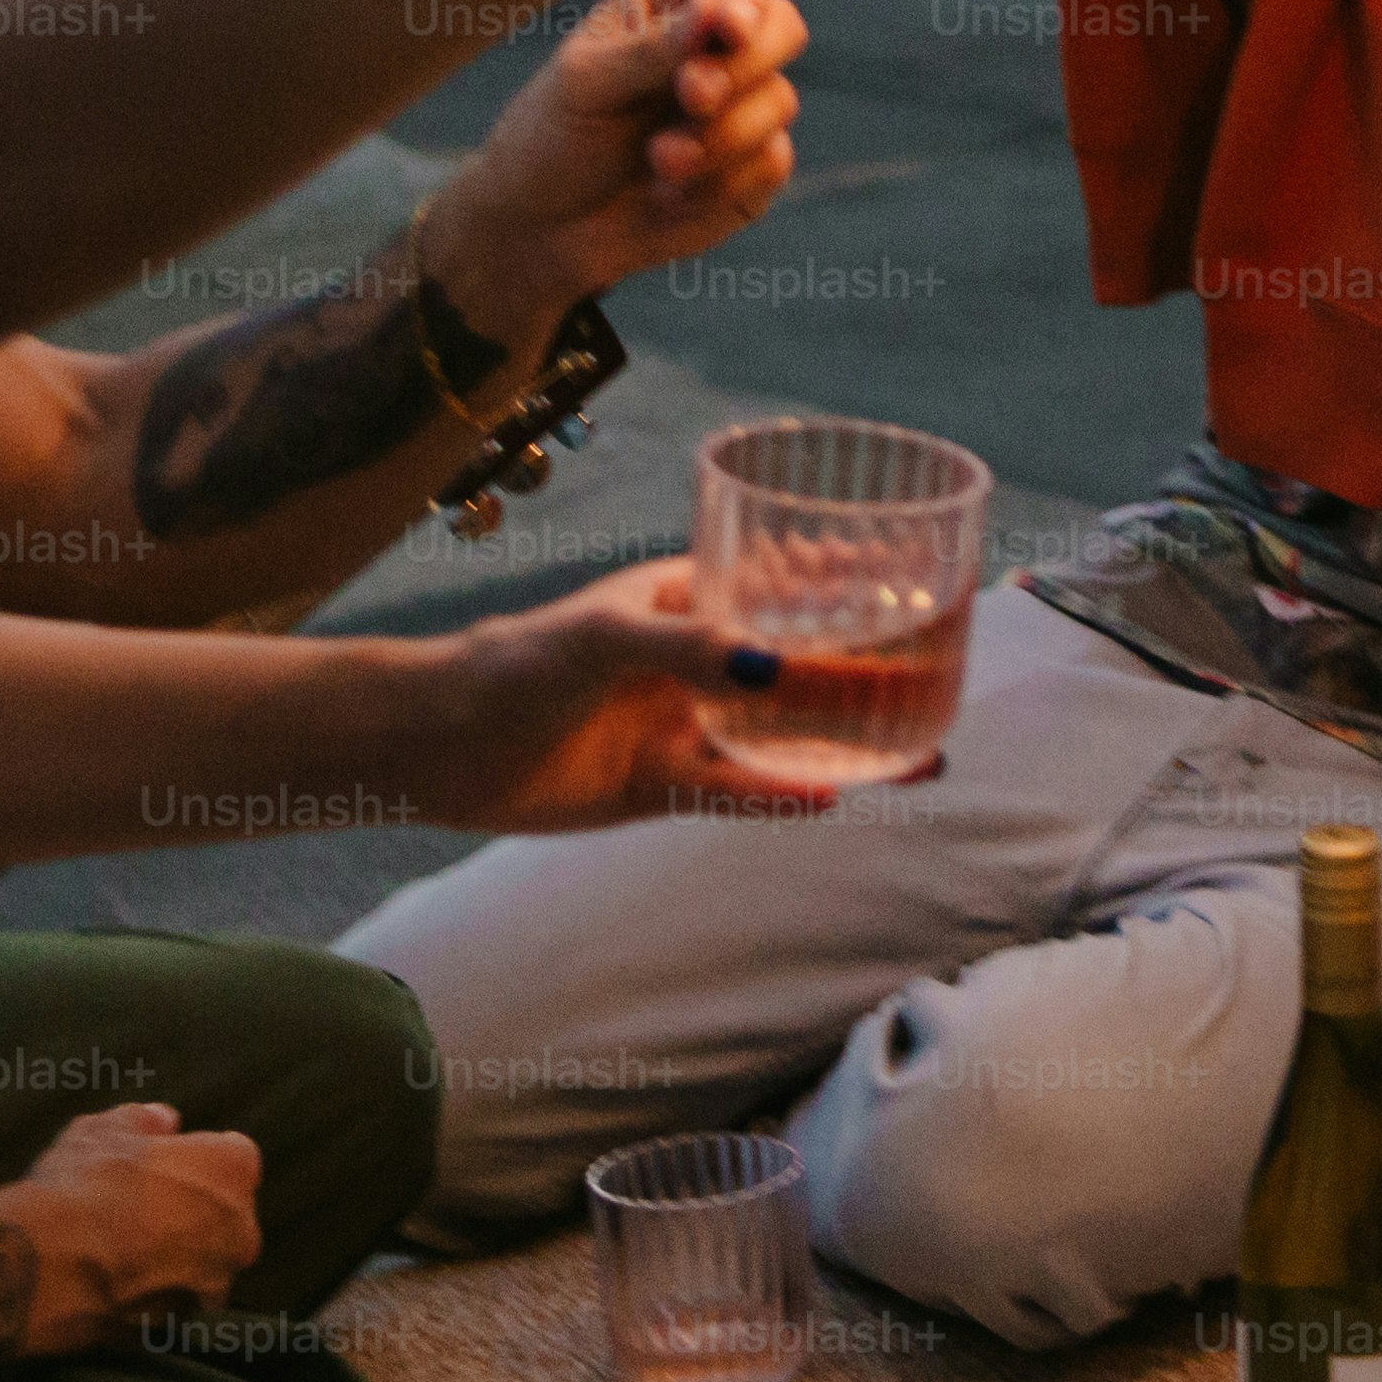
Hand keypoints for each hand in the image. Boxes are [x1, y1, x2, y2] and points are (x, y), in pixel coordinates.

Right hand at [0, 1101, 264, 1349]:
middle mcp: (240, 1226)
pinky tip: (118, 1280)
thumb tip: (164, 1121)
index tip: (162, 1166)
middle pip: (226, 1213)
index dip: (194, 1159)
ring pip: (206, 1260)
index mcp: (232, 1167)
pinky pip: (178, 1298)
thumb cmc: (81, 1186)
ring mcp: (216, 1279)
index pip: (231, 1156)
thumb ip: (143, 1121)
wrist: (46, 1265)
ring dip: (178, 1254)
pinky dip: (157, 1290)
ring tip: (123, 1246)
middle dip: (194, 1209)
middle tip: (140, 1207)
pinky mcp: (185, 1320)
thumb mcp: (103, 1130)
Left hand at [395, 556, 906, 831]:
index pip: (781, 584)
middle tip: (939, 683)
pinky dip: (783, 795)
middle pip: (798, 666)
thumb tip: (776, 667)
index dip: (847, 585)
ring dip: (844, 744)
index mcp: (683, 601)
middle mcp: (692, 661)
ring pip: (781, 735)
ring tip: (916, 755)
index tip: (917, 583)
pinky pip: (738, 791)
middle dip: (867, 675)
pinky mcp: (660, 785)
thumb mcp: (606, 637)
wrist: (441, 741)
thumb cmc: (517, 661)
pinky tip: (834, 798)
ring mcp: (680, 724)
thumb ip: (688, 649)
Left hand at [420, 0, 811, 345]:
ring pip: (779, 101)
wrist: (545, 229)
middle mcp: (714, 46)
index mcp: (671, 1)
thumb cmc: (554, 137)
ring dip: (719, 138)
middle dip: (741, 68)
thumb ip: (655, 47)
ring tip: (658, 161)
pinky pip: (772, 162)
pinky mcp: (752, 167)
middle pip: (782, 28)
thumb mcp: (589, 83)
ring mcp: (740, 107)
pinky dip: (720, 182)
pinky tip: (669, 197)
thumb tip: (717, 4)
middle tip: (691, 96)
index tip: (729, 30)